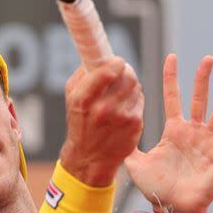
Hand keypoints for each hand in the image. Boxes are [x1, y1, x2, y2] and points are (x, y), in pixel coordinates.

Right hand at [60, 58, 143, 185]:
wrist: (89, 157)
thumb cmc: (79, 123)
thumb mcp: (72, 97)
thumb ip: (84, 74)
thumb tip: (99, 55)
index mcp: (84, 99)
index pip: (108, 70)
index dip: (116, 62)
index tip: (117, 62)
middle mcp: (104, 108)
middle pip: (128, 76)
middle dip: (126, 71)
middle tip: (122, 72)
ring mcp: (122, 117)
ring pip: (136, 87)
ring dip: (131, 85)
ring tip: (120, 91)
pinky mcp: (135, 125)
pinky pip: (140, 100)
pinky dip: (134, 99)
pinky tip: (124, 106)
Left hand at [125, 54, 212, 212]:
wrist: (172, 208)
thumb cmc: (155, 187)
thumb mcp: (135, 163)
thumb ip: (126, 145)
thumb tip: (112, 129)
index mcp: (173, 130)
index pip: (172, 97)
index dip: (172, 78)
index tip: (172, 57)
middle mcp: (192, 132)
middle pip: (198, 99)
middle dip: (202, 78)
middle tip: (207, 58)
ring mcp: (206, 143)